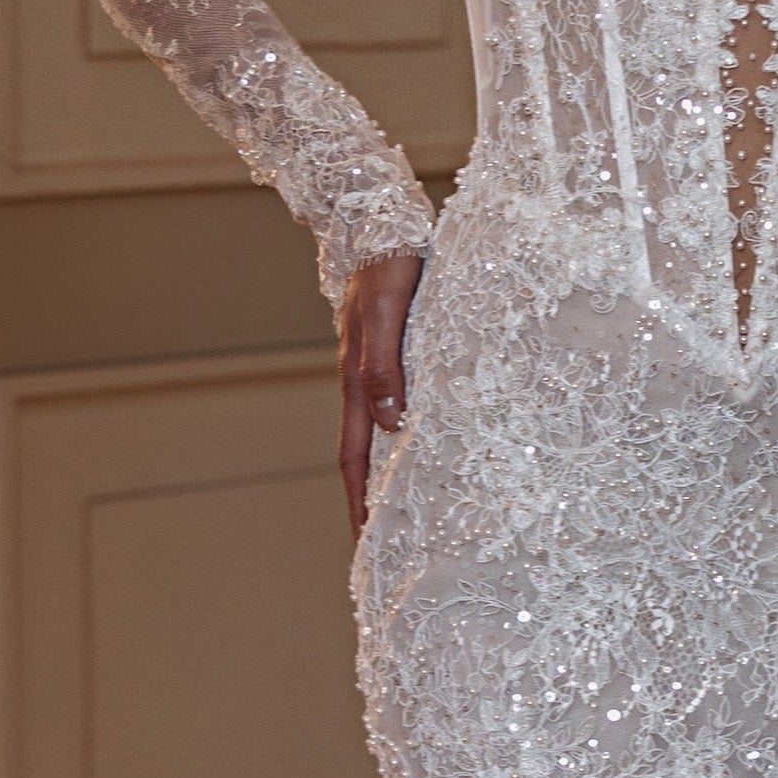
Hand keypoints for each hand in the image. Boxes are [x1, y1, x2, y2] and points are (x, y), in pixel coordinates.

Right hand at [339, 248, 426, 535]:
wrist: (381, 226)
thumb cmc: (388, 268)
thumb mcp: (386, 316)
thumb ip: (385, 366)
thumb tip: (392, 422)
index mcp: (357, 383)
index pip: (355, 459)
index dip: (359, 503)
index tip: (364, 546)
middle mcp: (364, 386)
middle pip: (363, 458)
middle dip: (368, 505)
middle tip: (382, 551)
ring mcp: (377, 374)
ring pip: (381, 437)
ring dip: (387, 478)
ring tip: (404, 517)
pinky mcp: (396, 359)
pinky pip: (397, 411)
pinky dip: (404, 442)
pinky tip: (422, 451)